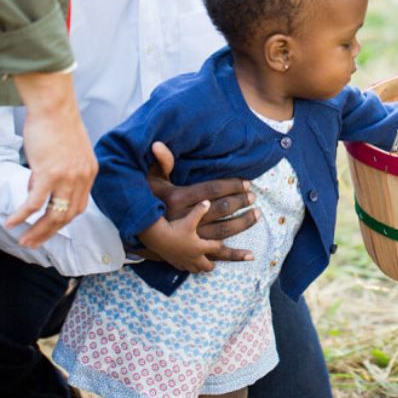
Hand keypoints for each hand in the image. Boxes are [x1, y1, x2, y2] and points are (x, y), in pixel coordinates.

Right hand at [5, 72, 97, 247]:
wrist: (55, 106)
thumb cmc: (57, 124)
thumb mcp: (66, 151)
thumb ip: (56, 171)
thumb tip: (35, 188)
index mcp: (89, 173)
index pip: (79, 205)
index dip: (64, 220)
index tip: (50, 229)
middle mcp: (82, 178)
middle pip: (67, 215)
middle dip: (50, 233)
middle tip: (34, 243)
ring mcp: (67, 177)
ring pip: (53, 214)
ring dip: (37, 230)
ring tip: (23, 240)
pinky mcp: (49, 173)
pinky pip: (34, 202)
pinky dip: (22, 215)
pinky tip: (11, 222)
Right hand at [138, 201, 226, 272]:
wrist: (156, 237)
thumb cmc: (175, 228)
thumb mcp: (189, 219)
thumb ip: (199, 210)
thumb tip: (208, 202)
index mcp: (200, 247)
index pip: (216, 248)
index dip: (220, 245)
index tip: (221, 242)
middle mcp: (193, 257)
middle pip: (207, 266)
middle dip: (212, 264)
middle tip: (214, 261)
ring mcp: (183, 261)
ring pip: (195, 270)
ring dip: (199, 268)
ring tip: (201, 264)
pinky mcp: (174, 262)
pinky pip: (182, 268)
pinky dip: (186, 267)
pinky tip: (185, 263)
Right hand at [147, 141, 256, 262]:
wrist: (141, 231)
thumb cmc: (151, 200)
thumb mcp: (154, 179)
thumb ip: (162, 162)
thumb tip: (157, 143)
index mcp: (177, 198)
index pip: (211, 190)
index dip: (231, 185)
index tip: (247, 183)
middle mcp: (184, 218)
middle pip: (219, 209)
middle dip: (239, 202)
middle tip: (253, 197)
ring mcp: (188, 238)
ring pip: (221, 231)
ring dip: (241, 223)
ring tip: (257, 214)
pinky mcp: (191, 251)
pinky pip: (216, 253)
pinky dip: (233, 255)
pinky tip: (250, 255)